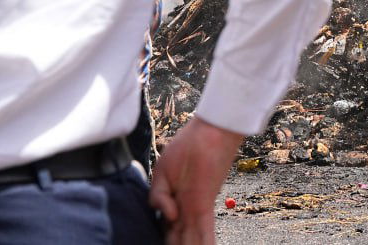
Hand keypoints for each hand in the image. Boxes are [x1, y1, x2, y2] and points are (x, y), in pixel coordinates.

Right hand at [148, 116, 244, 244]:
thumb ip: (158, 199)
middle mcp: (184, 210)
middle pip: (179, 239)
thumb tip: (168, 218)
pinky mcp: (205, 205)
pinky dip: (206, 244)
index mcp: (173, 204)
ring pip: (192, 240)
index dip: (166, 240)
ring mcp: (195, 209)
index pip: (167, 231)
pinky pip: (205, 232)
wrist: (210, 132)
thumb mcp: (161, 174)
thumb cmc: (187, 147)